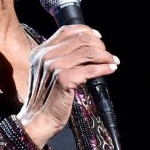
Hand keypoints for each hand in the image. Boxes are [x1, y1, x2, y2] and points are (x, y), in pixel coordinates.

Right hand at [17, 25, 118, 147]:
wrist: (38, 118)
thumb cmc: (45, 98)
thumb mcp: (46, 72)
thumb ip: (59, 58)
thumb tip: (86, 48)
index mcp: (40, 51)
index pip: (66, 30)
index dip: (86, 31)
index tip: (98, 38)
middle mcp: (45, 56)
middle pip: (80, 39)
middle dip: (99, 45)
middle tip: (107, 55)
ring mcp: (53, 66)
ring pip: (88, 51)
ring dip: (105, 56)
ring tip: (112, 61)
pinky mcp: (63, 78)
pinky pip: (90, 69)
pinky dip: (104, 68)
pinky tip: (110, 69)